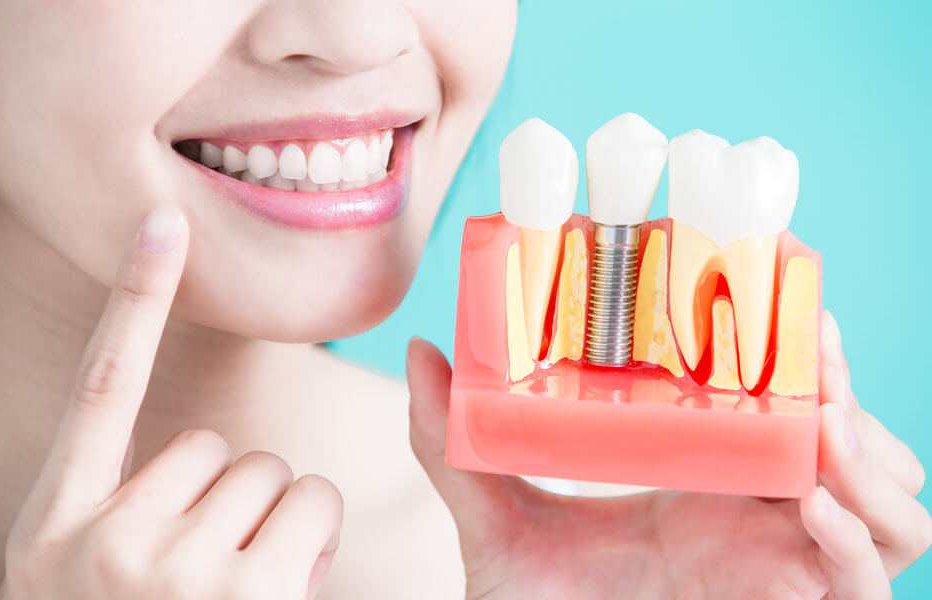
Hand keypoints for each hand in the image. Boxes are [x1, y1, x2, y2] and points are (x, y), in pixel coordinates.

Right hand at [0, 205, 341, 599]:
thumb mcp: (81, 576)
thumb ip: (128, 507)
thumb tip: (222, 462)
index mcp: (56, 520)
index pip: (100, 384)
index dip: (134, 297)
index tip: (161, 222)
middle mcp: (104, 537)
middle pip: (220, 447)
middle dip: (236, 497)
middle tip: (213, 567)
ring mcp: (171, 570)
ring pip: (271, 473)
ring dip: (275, 520)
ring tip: (240, 587)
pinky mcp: (241, 594)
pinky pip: (310, 508)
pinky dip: (310, 538)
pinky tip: (277, 590)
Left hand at [407, 312, 929, 598]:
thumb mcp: (492, 514)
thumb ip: (450, 442)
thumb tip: (424, 351)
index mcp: (706, 476)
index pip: (786, 403)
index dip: (801, 352)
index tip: (787, 291)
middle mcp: (759, 516)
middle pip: (857, 444)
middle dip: (849, 394)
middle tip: (815, 347)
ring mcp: (786, 567)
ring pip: (893, 505)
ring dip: (869, 457)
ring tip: (820, 423)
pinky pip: (869, 581)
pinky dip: (857, 539)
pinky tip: (810, 505)